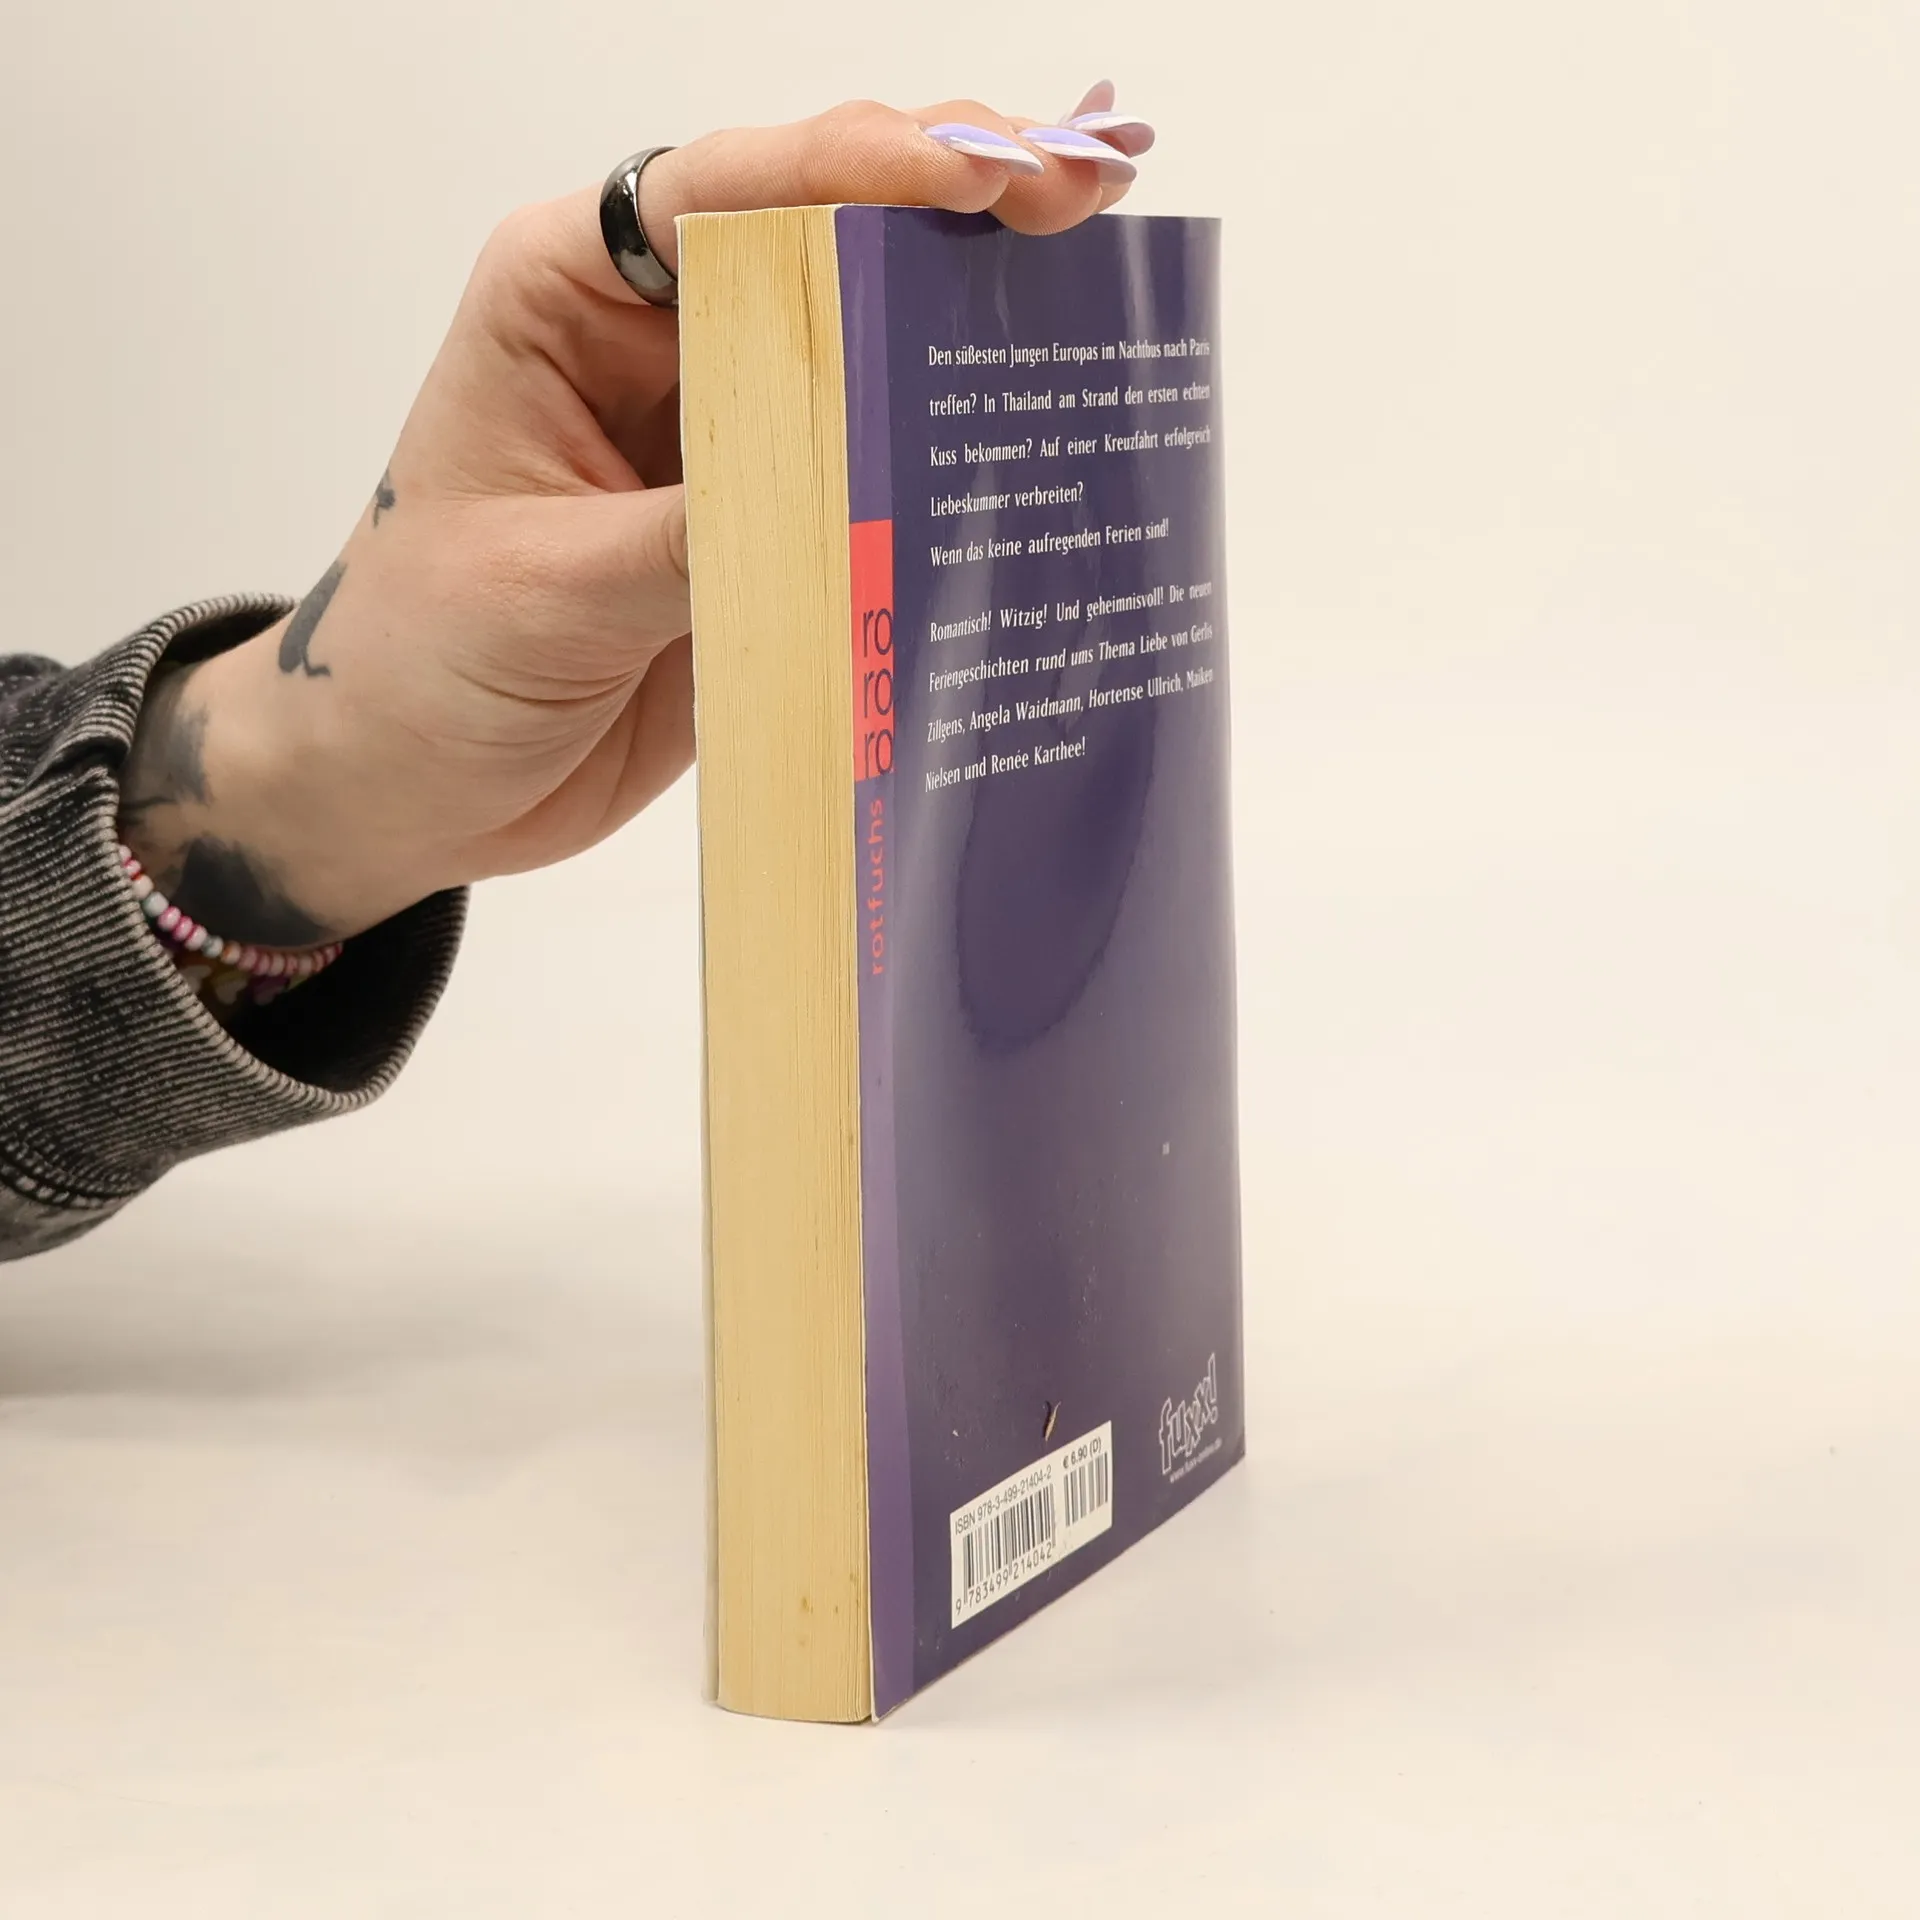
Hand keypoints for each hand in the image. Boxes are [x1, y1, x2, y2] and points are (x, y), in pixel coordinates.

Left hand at [118, 83, 1154, 946]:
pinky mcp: (770, 532)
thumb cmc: (419, 661)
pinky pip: (874, 483)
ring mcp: (726, 439)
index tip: (978, 174)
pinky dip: (950, 470)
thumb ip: (698, 535)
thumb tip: (851, 494)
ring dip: (970, 331)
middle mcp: (660, 346)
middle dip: (953, 215)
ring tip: (1096, 304)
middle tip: (1084, 203)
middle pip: (822, 242)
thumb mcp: (550, 591)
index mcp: (570, 301)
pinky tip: (1036, 450)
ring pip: (866, 354)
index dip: (857, 166)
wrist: (408, 785)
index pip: (722, 193)